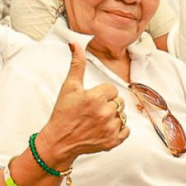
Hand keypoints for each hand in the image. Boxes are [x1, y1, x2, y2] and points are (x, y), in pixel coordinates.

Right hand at [39, 43, 129, 167]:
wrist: (59, 141)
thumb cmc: (63, 113)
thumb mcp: (69, 87)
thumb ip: (77, 64)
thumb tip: (75, 44)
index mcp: (96, 97)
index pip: (112, 90)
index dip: (102, 94)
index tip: (91, 100)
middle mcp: (105, 113)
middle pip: (118, 102)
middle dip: (108, 104)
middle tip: (92, 111)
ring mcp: (109, 128)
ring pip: (122, 115)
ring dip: (112, 117)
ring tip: (97, 120)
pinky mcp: (112, 141)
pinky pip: (126, 131)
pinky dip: (119, 130)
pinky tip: (104, 129)